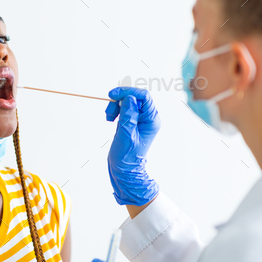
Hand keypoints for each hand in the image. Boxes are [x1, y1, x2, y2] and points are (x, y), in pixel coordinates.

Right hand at [105, 87, 159, 205]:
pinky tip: (110, 119)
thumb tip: (129, 98)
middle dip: (119, 100)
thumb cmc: (126, 156)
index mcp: (151, 120)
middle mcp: (148, 118)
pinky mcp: (131, 121)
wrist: (124, 169)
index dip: (128, 92)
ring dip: (115, 106)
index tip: (112, 95)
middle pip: (134, 97)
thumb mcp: (126, 135)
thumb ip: (129, 116)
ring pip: (127, 101)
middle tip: (109, 112)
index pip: (143, 97)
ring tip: (109, 118)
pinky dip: (115, 110)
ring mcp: (139, 119)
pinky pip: (123, 108)